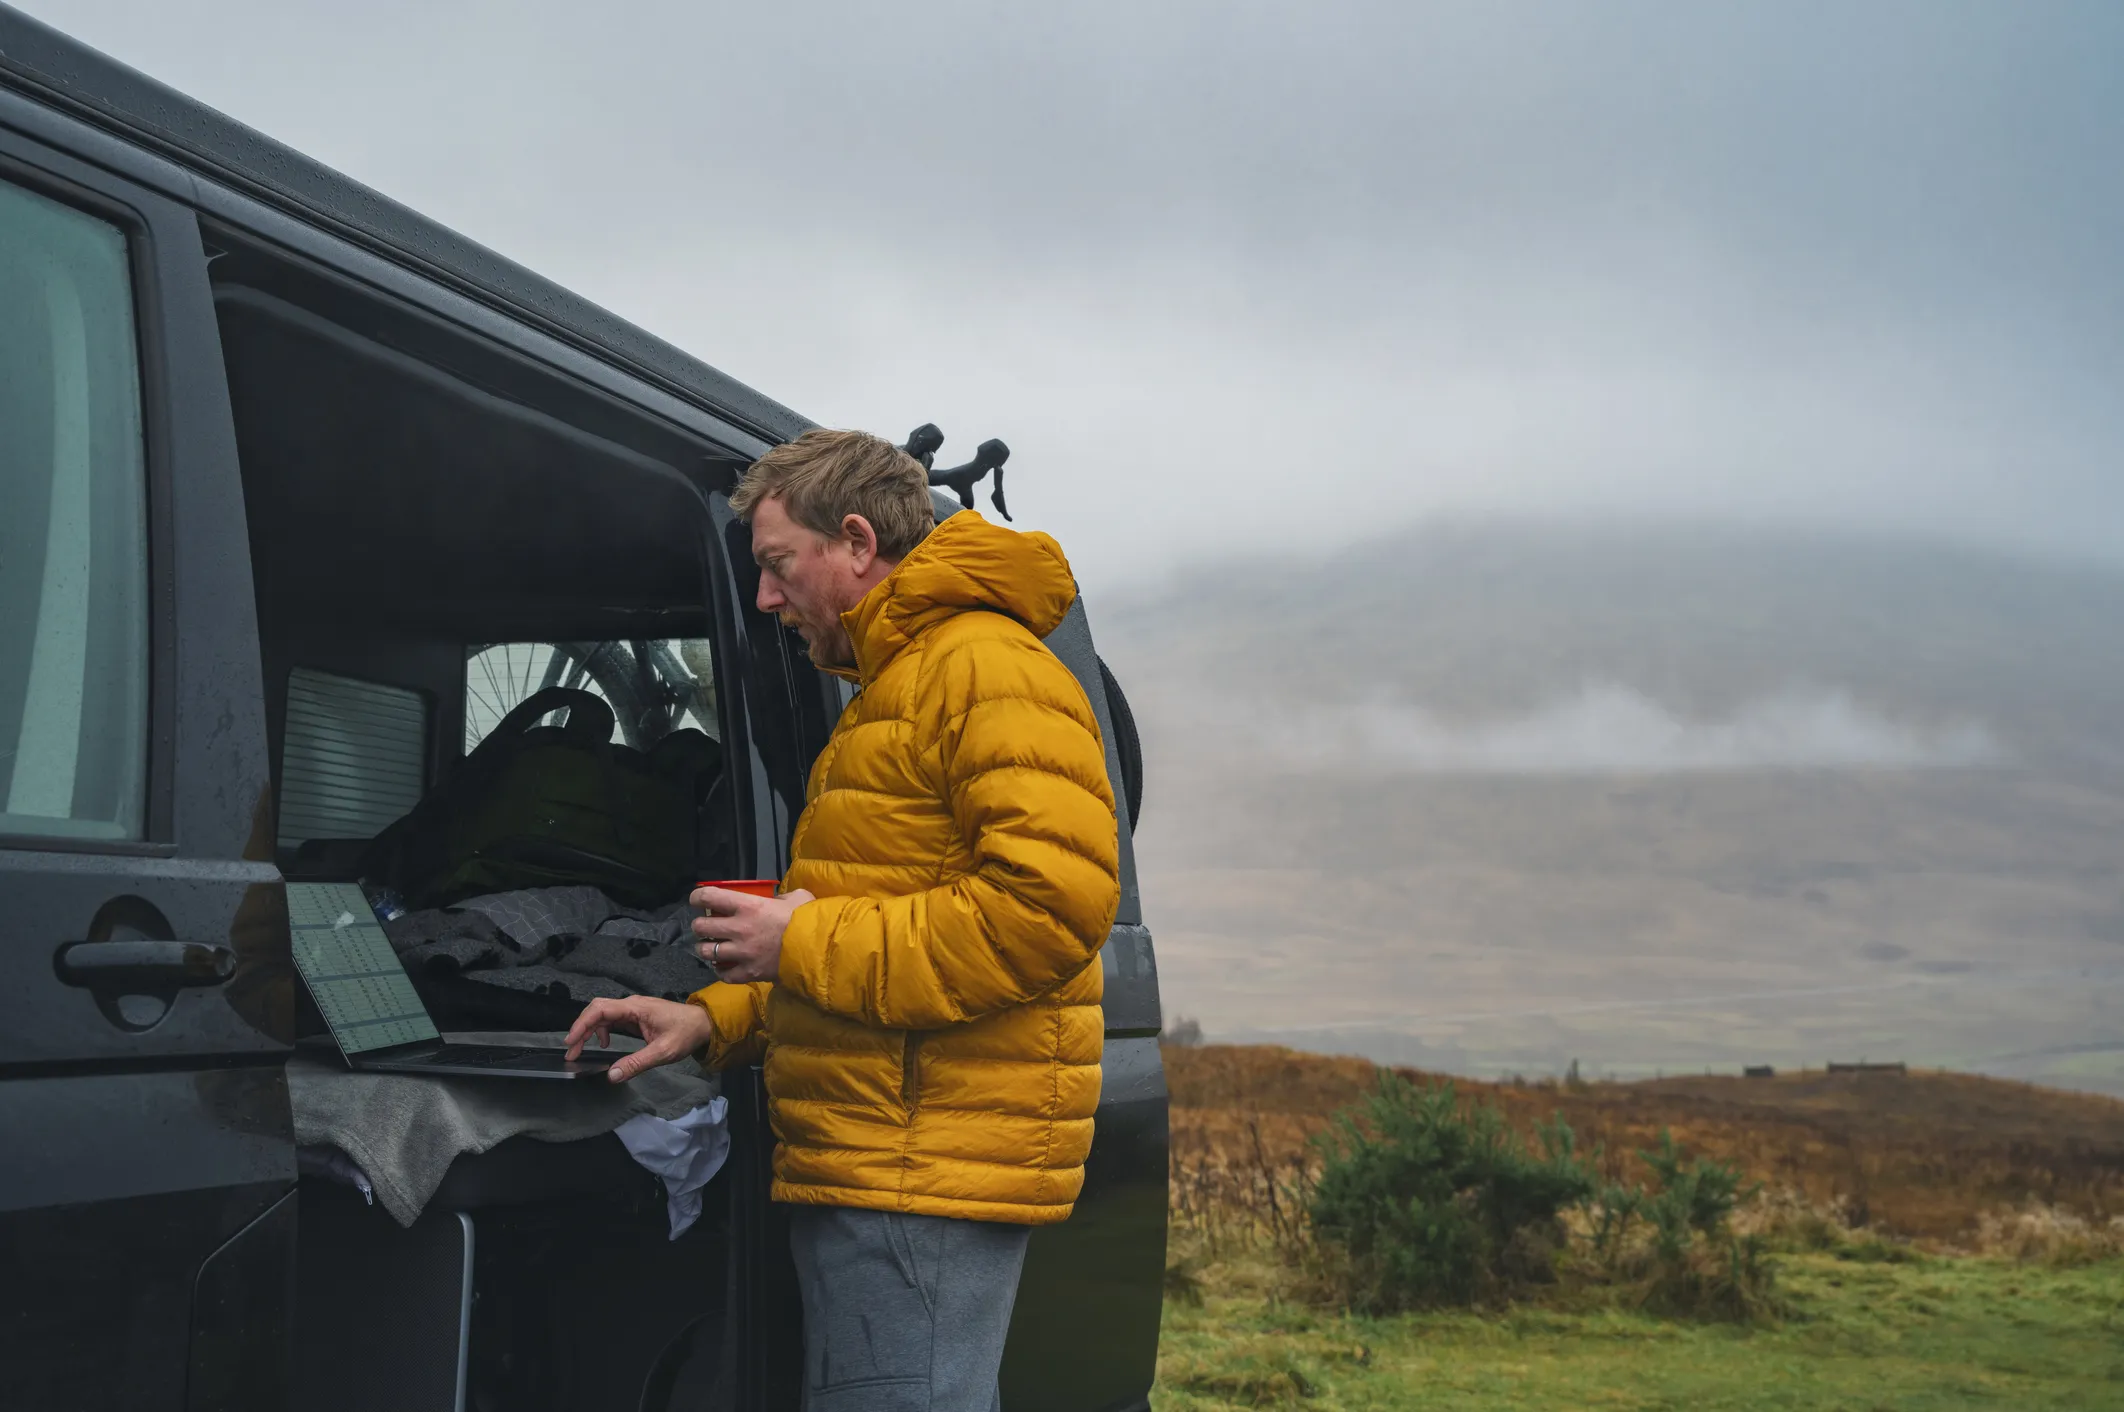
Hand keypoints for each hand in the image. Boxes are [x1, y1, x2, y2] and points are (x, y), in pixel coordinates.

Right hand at [565, 995, 714, 1082]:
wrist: (703, 1024)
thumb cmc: (685, 1034)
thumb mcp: (662, 1052)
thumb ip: (636, 1063)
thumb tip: (612, 1076)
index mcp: (636, 1008)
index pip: (600, 1010)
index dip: (582, 1024)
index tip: (571, 1042)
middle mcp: (631, 1005)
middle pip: (597, 1010)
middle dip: (581, 1028)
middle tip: (571, 1051)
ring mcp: (633, 1009)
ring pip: (602, 1014)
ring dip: (589, 1030)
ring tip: (581, 1050)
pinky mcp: (635, 1016)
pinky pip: (612, 1019)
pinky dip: (602, 1030)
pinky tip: (604, 1044)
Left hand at [691, 886, 813, 983]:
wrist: (818, 950)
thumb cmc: (807, 919)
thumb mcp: (798, 897)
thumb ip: (782, 897)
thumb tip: (777, 902)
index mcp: (747, 906)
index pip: (708, 897)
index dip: (697, 897)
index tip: (697, 899)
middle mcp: (738, 928)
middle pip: (700, 926)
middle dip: (699, 925)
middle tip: (706, 926)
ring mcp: (741, 953)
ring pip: (706, 952)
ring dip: (705, 948)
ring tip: (711, 947)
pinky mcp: (747, 973)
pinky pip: (723, 974)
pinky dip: (721, 971)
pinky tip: (725, 966)